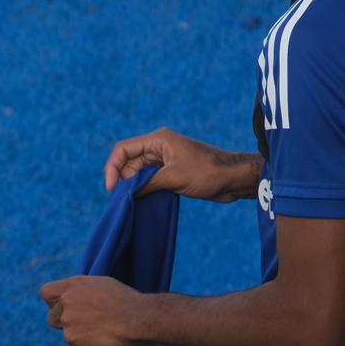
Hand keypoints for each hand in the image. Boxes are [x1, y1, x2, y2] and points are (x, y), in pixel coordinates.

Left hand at [41, 275, 140, 345]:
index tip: (63, 307)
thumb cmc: (126, 300)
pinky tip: (104, 340)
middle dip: (64, 323)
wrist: (137, 318)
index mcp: (74, 284)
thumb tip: (76, 298)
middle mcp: (67, 301)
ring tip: (101, 331)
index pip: (46, 292)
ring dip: (79, 335)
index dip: (53, 302)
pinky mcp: (73, 339)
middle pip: (52, 318)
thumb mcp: (102, 284)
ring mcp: (68, 321)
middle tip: (85, 324)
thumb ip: (83, 291)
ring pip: (67, 334)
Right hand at [105, 128, 259, 200]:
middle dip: (122, 180)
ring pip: (138, 174)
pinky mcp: (171, 173)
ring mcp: (165, 161)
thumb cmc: (207, 173)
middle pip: (129, 163)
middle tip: (122, 202)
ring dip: (133, 188)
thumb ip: (146, 184)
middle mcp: (159, 147)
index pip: (124, 149)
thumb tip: (125, 194)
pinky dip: (143, 191)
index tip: (112, 189)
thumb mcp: (173, 178)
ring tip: (130, 205)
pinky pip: (149, 181)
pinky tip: (140, 203)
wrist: (232, 179)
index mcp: (158, 140)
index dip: (113, 168)